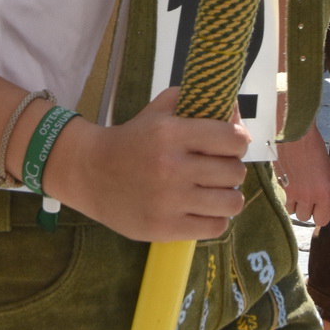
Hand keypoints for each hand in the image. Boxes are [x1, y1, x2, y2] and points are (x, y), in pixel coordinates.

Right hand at [42, 86, 248, 242]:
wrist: (91, 173)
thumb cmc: (132, 138)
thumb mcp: (159, 110)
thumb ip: (197, 101)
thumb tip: (237, 114)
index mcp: (171, 133)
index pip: (232, 139)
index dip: (238, 140)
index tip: (230, 144)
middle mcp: (172, 167)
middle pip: (234, 172)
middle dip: (231, 168)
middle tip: (218, 169)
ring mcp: (170, 201)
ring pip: (231, 203)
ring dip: (228, 196)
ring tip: (215, 191)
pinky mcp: (166, 228)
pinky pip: (215, 227)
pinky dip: (216, 218)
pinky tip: (203, 208)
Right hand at [273, 125, 329, 226]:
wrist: (295, 133)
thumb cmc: (315, 149)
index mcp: (324, 193)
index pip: (323, 220)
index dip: (322, 213)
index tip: (321, 203)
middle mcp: (308, 196)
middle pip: (307, 218)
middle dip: (310, 209)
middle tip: (310, 193)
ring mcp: (293, 192)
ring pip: (295, 213)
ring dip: (298, 205)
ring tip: (301, 190)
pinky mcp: (281, 186)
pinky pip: (285, 203)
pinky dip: (289, 199)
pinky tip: (292, 185)